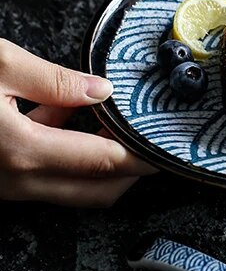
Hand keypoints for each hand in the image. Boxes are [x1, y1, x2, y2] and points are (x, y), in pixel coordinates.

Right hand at [0, 39, 156, 206]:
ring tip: (114, 123)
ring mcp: (4, 185)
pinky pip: (44, 175)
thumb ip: (54, 80)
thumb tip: (101, 90)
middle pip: (98, 190)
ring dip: (99, 163)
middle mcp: (16, 179)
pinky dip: (66, 154)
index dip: (143, 157)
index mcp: (24, 151)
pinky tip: (66, 115)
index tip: (166, 147)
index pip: (106, 163)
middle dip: (130, 170)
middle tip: (147, 138)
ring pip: (72, 187)